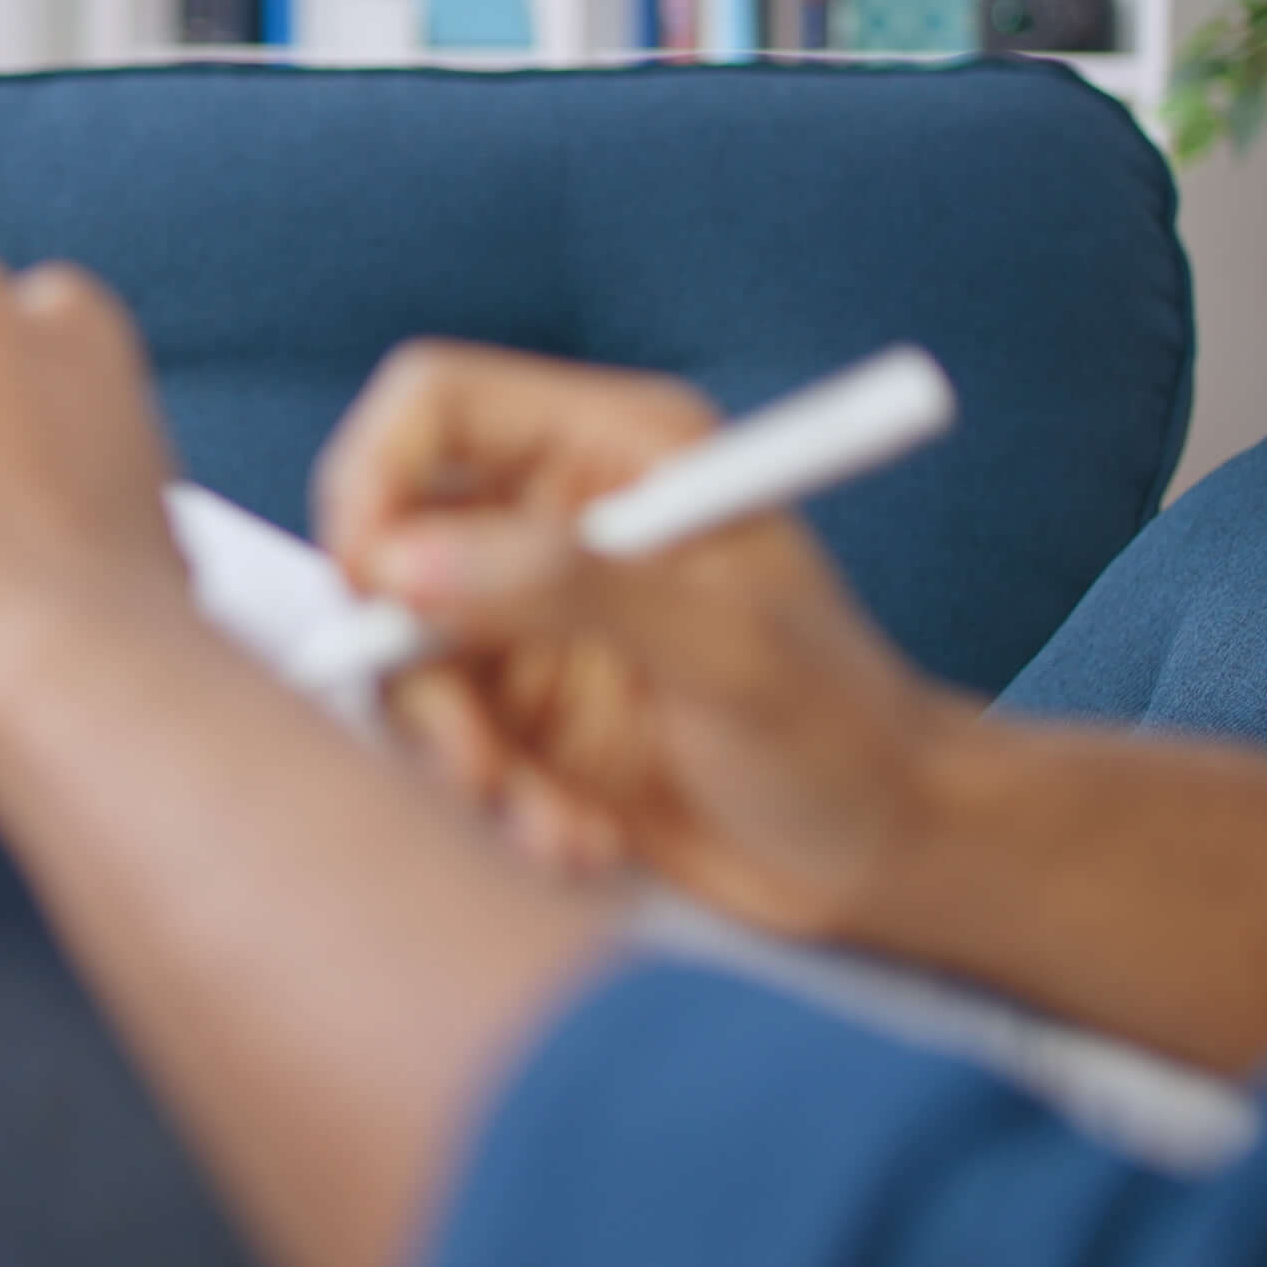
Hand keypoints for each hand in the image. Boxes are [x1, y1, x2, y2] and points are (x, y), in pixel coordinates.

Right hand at [311, 340, 957, 935]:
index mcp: (615, 450)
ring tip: (554, 821)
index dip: (376, 477)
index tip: (373, 584)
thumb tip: (401, 562)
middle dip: (411, 659)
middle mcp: (557, 520)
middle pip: (391, 542)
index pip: (435, 405)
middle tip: (472, 758)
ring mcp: (532, 619)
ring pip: (404, 657)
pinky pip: (442, 741)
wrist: (892, 861)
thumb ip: (564, 587)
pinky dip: (496, 801)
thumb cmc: (842, 734)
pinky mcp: (523, 713)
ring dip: (461, 754)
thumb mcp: (720, 650)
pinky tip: (581, 838)